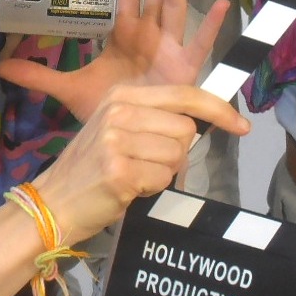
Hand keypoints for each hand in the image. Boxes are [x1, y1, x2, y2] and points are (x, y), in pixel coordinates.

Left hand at [0, 0, 229, 121]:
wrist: (134, 142)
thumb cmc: (114, 111)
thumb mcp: (71, 90)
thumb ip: (39, 76)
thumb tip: (1, 66)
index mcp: (127, 32)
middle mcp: (151, 33)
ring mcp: (170, 49)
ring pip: (173, 5)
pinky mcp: (185, 71)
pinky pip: (200, 46)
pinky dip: (210, 27)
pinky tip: (220, 4)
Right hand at [32, 82, 248, 243]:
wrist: (55, 200)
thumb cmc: (93, 167)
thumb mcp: (119, 129)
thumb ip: (156, 118)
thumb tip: (208, 120)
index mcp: (121, 95)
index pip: (184, 94)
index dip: (218, 109)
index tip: (241, 125)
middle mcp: (119, 110)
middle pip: (185, 128)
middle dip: (175, 152)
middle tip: (145, 164)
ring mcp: (116, 139)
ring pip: (177, 155)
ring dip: (163, 173)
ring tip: (134, 176)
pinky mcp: (118, 169)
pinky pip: (163, 178)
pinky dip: (153, 189)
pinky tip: (128, 188)